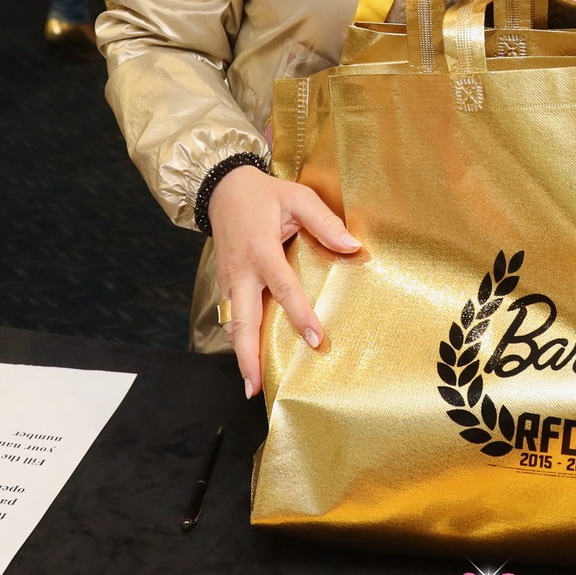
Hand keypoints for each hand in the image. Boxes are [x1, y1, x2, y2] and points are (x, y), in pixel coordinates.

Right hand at [207, 164, 359, 397]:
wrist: (222, 188)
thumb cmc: (264, 193)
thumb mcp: (297, 197)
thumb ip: (325, 222)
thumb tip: (354, 246)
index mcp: (261, 250)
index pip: (283, 288)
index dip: (300, 315)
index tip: (316, 339)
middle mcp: (241, 271)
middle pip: (243, 320)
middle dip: (248, 355)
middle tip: (257, 387)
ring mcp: (228, 279)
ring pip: (232, 324)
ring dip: (240, 354)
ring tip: (251, 384)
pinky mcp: (224, 283)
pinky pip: (230, 316)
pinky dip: (237, 338)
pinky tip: (246, 357)